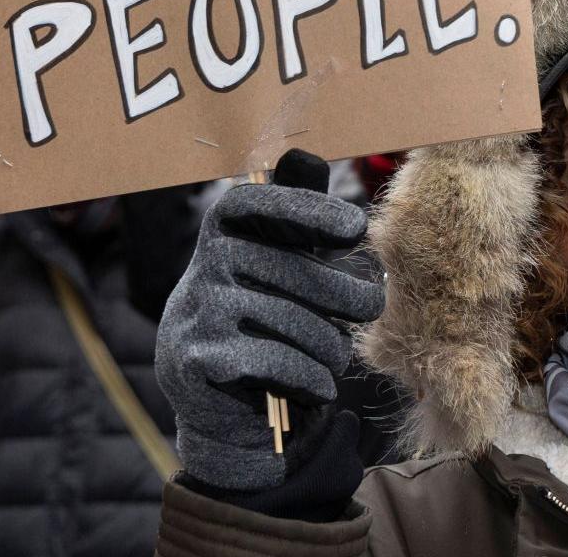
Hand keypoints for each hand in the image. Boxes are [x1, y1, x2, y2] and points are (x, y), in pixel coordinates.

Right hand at [154, 150, 384, 490]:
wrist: (221, 415)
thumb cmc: (265, 327)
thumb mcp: (278, 268)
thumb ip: (292, 215)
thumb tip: (303, 153)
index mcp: (220, 237)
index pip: (253, 202)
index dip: (305, 208)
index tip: (357, 227)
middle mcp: (200, 269)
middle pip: (290, 269)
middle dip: (346, 293)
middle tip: (372, 307)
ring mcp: (194, 315)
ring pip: (291, 321)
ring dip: (329, 347)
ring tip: (334, 356)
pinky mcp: (197, 361)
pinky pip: (275, 360)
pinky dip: (309, 378)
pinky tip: (316, 386)